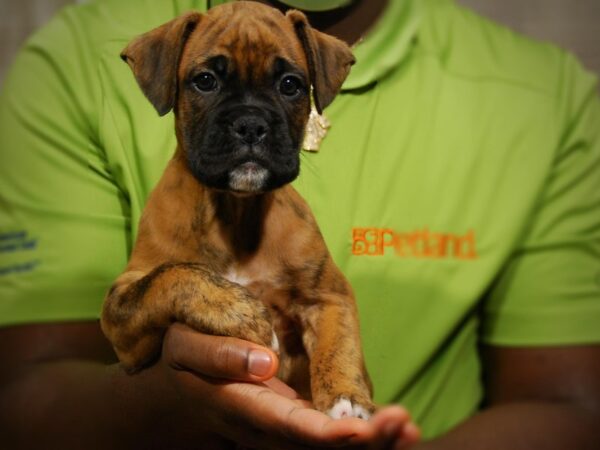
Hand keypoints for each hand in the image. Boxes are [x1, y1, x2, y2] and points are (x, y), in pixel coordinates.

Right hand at [158, 323, 419, 448]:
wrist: (181, 390)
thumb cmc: (183, 359)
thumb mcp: (185, 346)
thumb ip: (219, 355)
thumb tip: (266, 362)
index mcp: (241, 406)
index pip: (286, 425)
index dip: (323, 434)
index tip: (358, 431)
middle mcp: (266, 429)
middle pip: (317, 447)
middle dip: (363, 442)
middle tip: (403, 424)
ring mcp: (283, 431)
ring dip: (372, 443)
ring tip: (409, 429)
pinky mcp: (296, 424)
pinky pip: (332, 438)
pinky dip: (366, 435)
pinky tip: (397, 427)